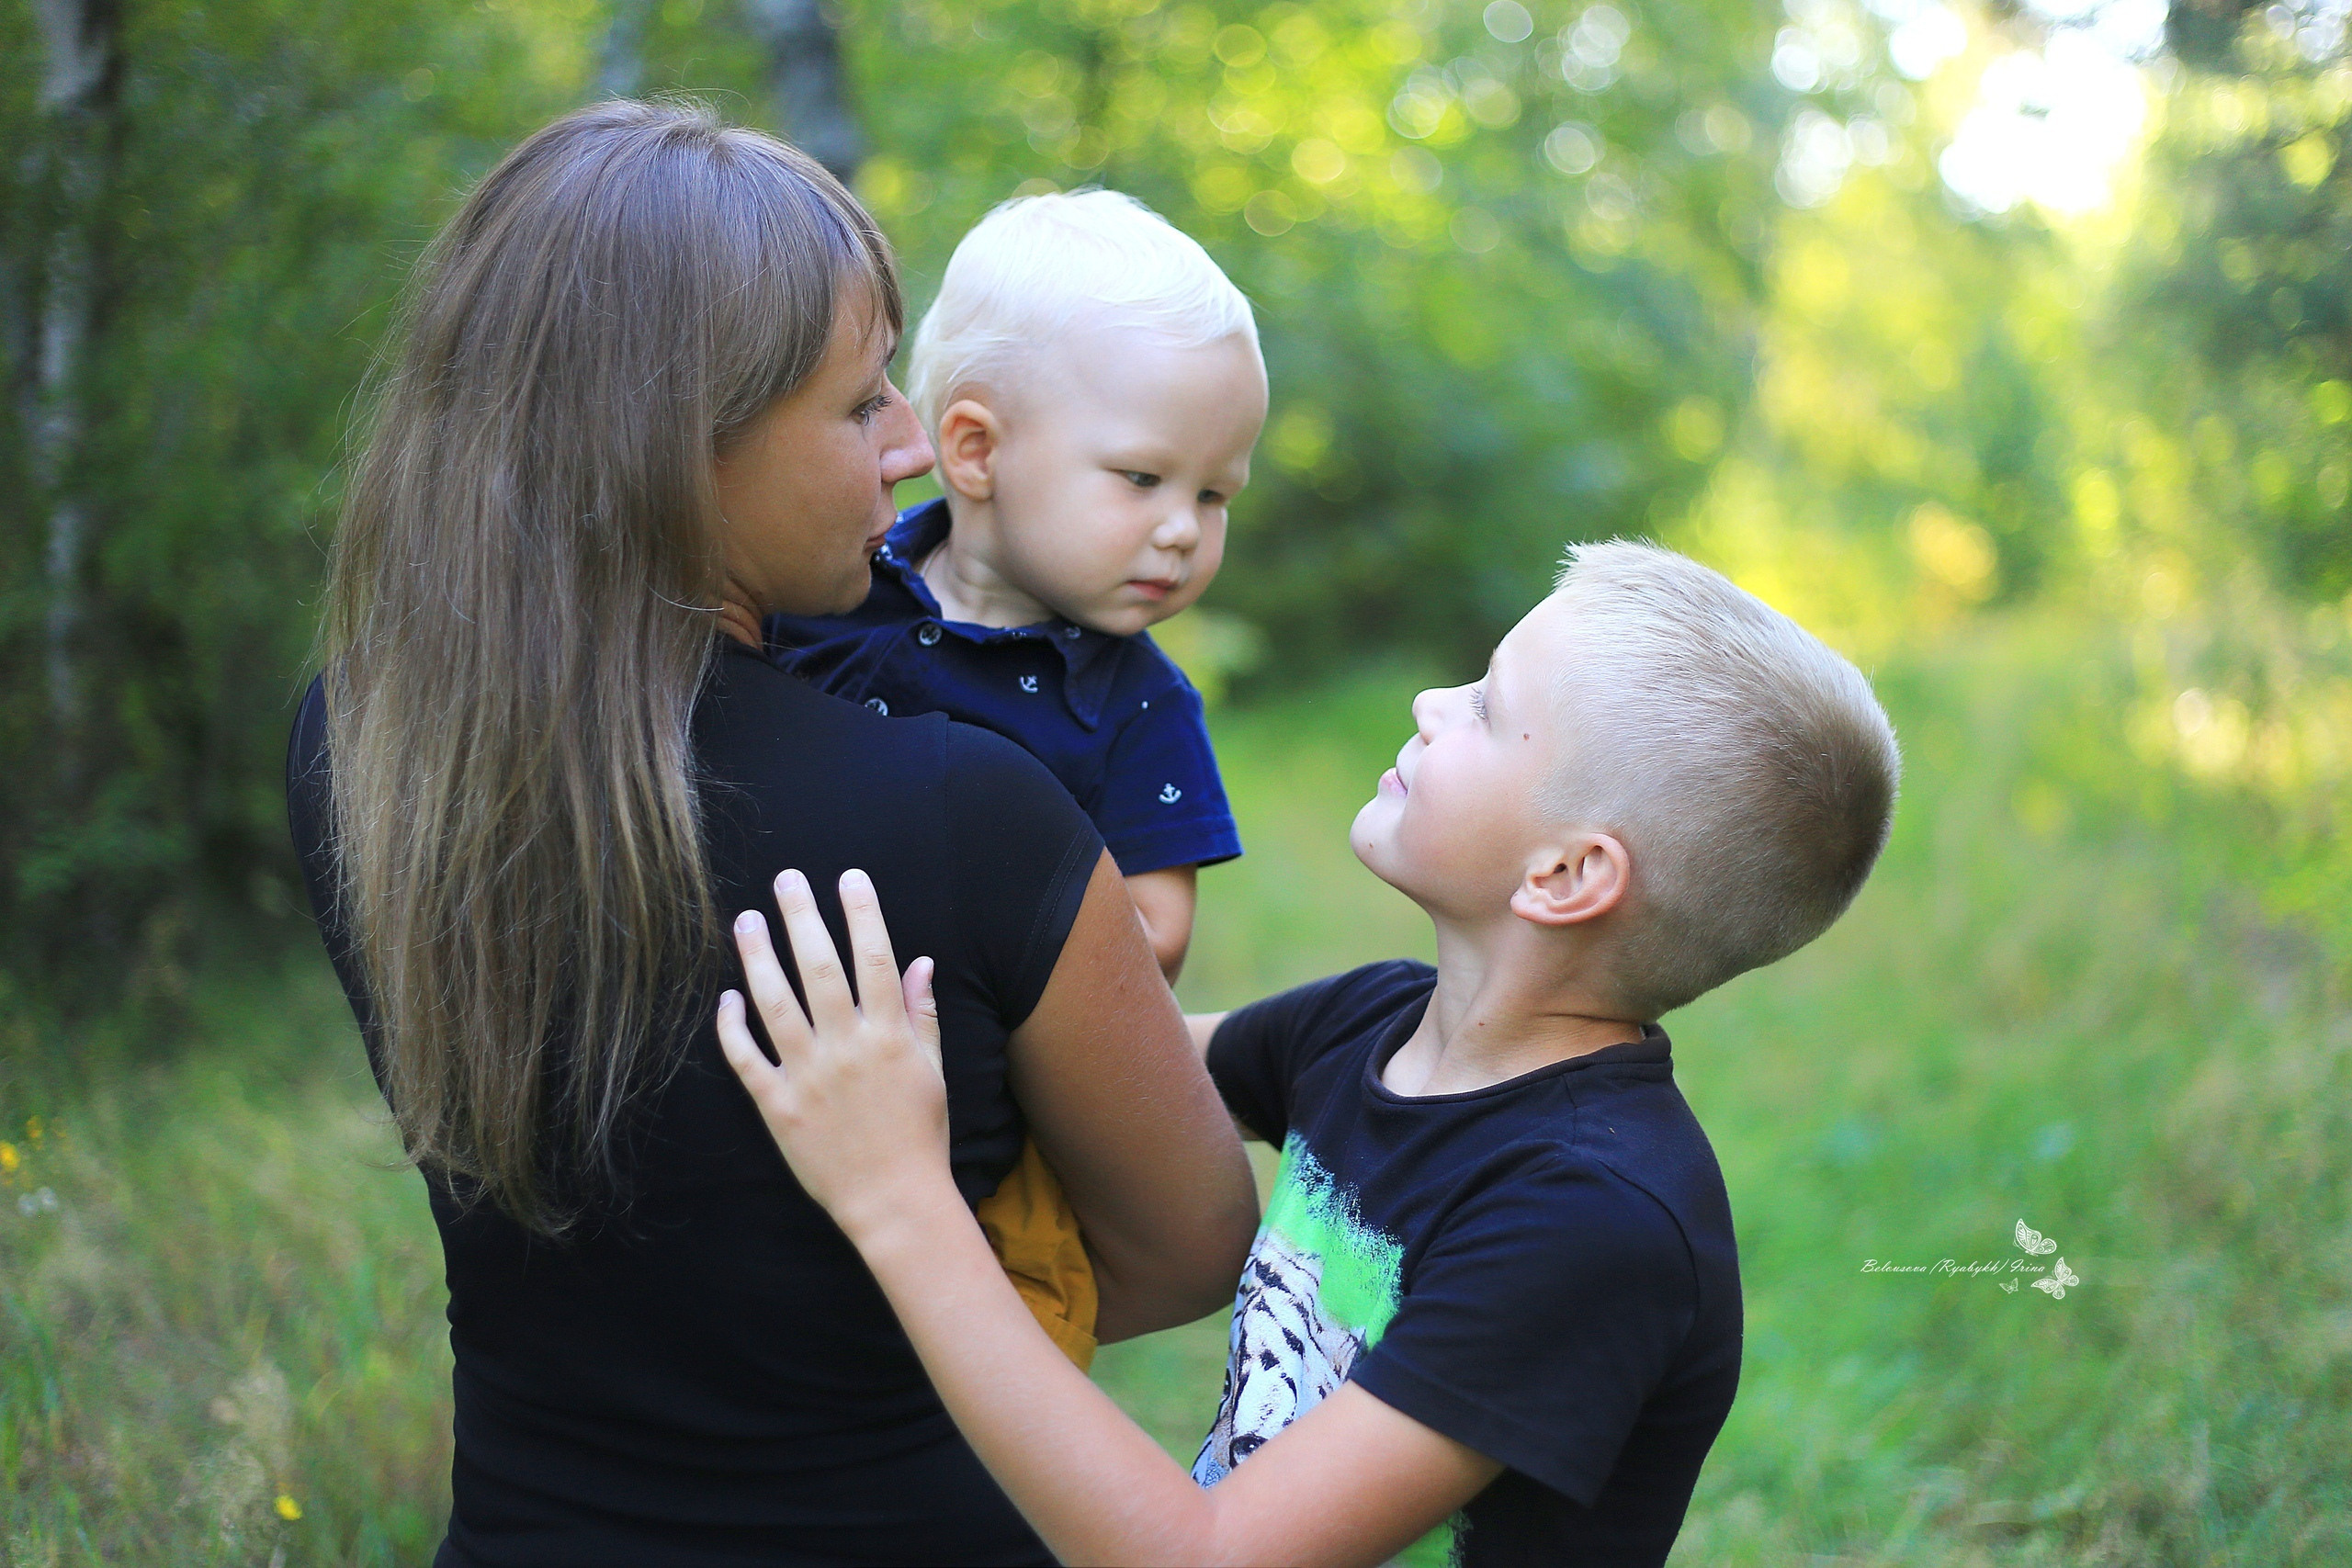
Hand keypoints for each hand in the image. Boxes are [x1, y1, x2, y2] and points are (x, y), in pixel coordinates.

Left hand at [716, 868, 954, 1237]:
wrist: (894, 1201)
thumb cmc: (918, 1134)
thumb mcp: (931, 1070)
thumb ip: (921, 1014)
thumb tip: (919, 962)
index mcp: (889, 1037)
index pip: (874, 959)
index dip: (861, 913)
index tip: (848, 878)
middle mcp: (847, 1049)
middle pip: (819, 969)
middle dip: (802, 918)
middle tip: (785, 879)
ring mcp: (808, 1077)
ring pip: (775, 1004)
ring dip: (757, 957)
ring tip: (746, 920)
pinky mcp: (777, 1107)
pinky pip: (746, 1058)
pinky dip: (732, 1026)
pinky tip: (727, 996)